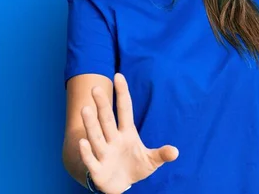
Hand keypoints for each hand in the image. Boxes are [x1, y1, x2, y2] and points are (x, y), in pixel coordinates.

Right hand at [79, 73, 177, 193]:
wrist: (121, 186)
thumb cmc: (135, 167)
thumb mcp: (152, 161)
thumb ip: (162, 154)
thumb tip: (176, 152)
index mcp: (127, 133)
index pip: (125, 110)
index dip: (122, 93)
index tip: (119, 75)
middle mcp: (113, 139)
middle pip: (107, 120)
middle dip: (103, 105)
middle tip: (96, 88)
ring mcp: (104, 153)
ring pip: (96, 136)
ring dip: (91, 123)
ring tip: (86, 108)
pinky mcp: (97, 170)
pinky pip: (91, 159)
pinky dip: (86, 151)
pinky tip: (83, 141)